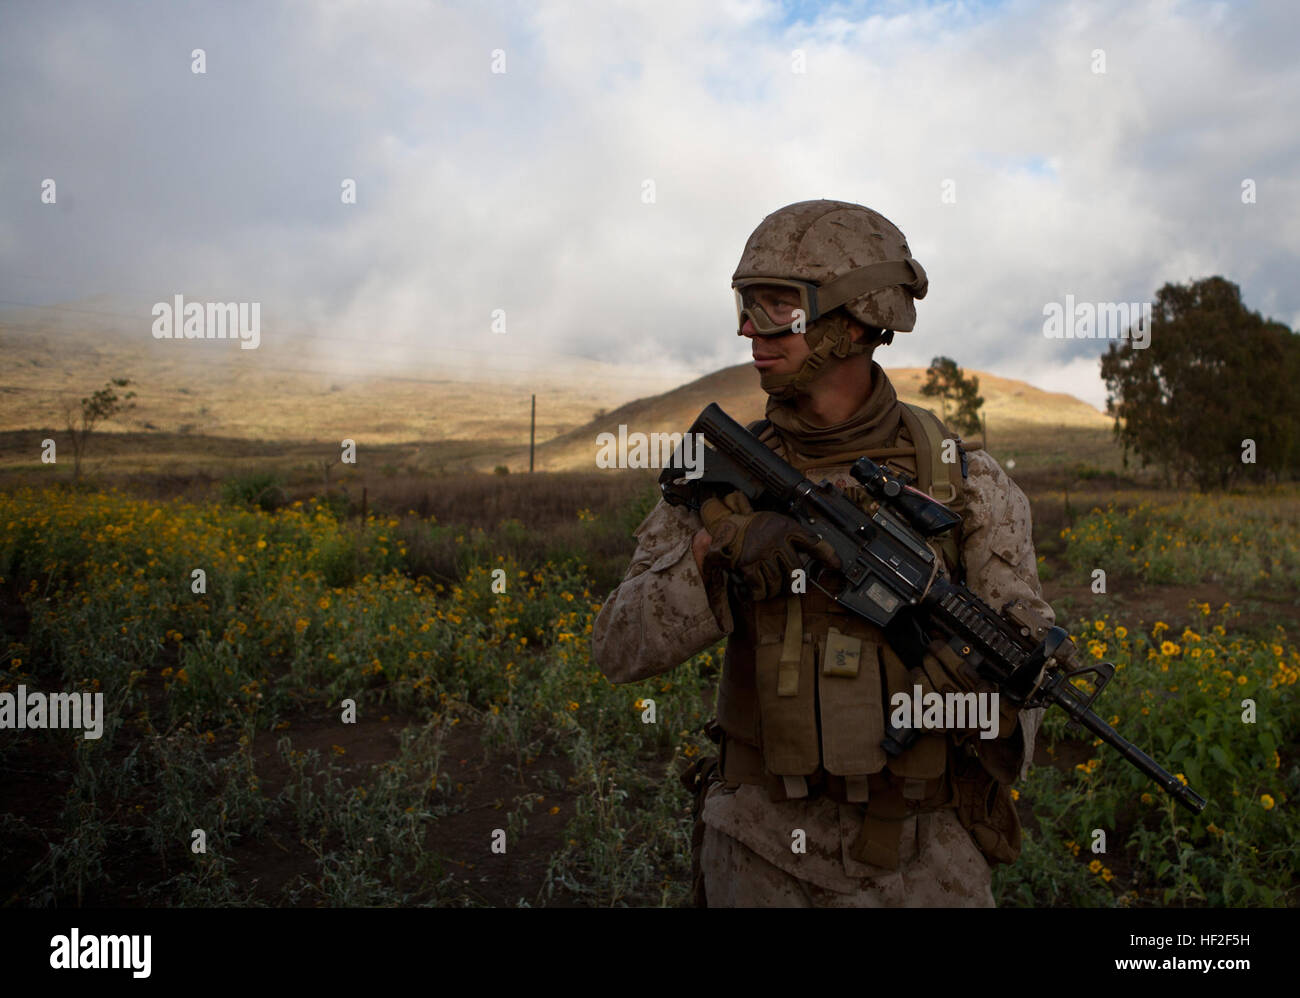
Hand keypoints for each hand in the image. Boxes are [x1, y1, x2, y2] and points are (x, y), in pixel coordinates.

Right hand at [696, 492, 839, 599]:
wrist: (728, 526)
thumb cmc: (757, 528)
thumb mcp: (780, 524)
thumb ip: (798, 538)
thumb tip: (823, 557)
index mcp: (786, 528)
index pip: (812, 542)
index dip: (827, 554)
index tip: (837, 566)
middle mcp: (775, 539)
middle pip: (795, 570)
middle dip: (795, 584)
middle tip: (793, 588)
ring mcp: (760, 552)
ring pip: (778, 581)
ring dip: (777, 590)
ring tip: (774, 589)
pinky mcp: (746, 563)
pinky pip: (760, 586)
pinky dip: (761, 593)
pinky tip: (760, 591)